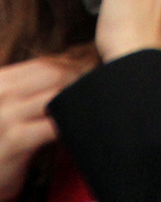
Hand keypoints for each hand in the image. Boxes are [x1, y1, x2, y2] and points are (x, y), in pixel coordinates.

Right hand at [0, 55, 92, 199]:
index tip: (98, 65)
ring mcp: (6, 115)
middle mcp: (2, 92)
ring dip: (81, 99)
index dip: (76, 63)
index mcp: (3, 79)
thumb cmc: (3, 139)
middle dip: (84, 76)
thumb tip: (78, 64)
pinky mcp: (14, 140)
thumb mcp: (11, 106)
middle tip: (107, 81)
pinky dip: (71, 125)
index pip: (46, 63)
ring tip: (100, 101)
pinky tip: (81, 127)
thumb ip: (35, 88)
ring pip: (57, 96)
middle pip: (56, 73)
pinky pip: (53, 126)